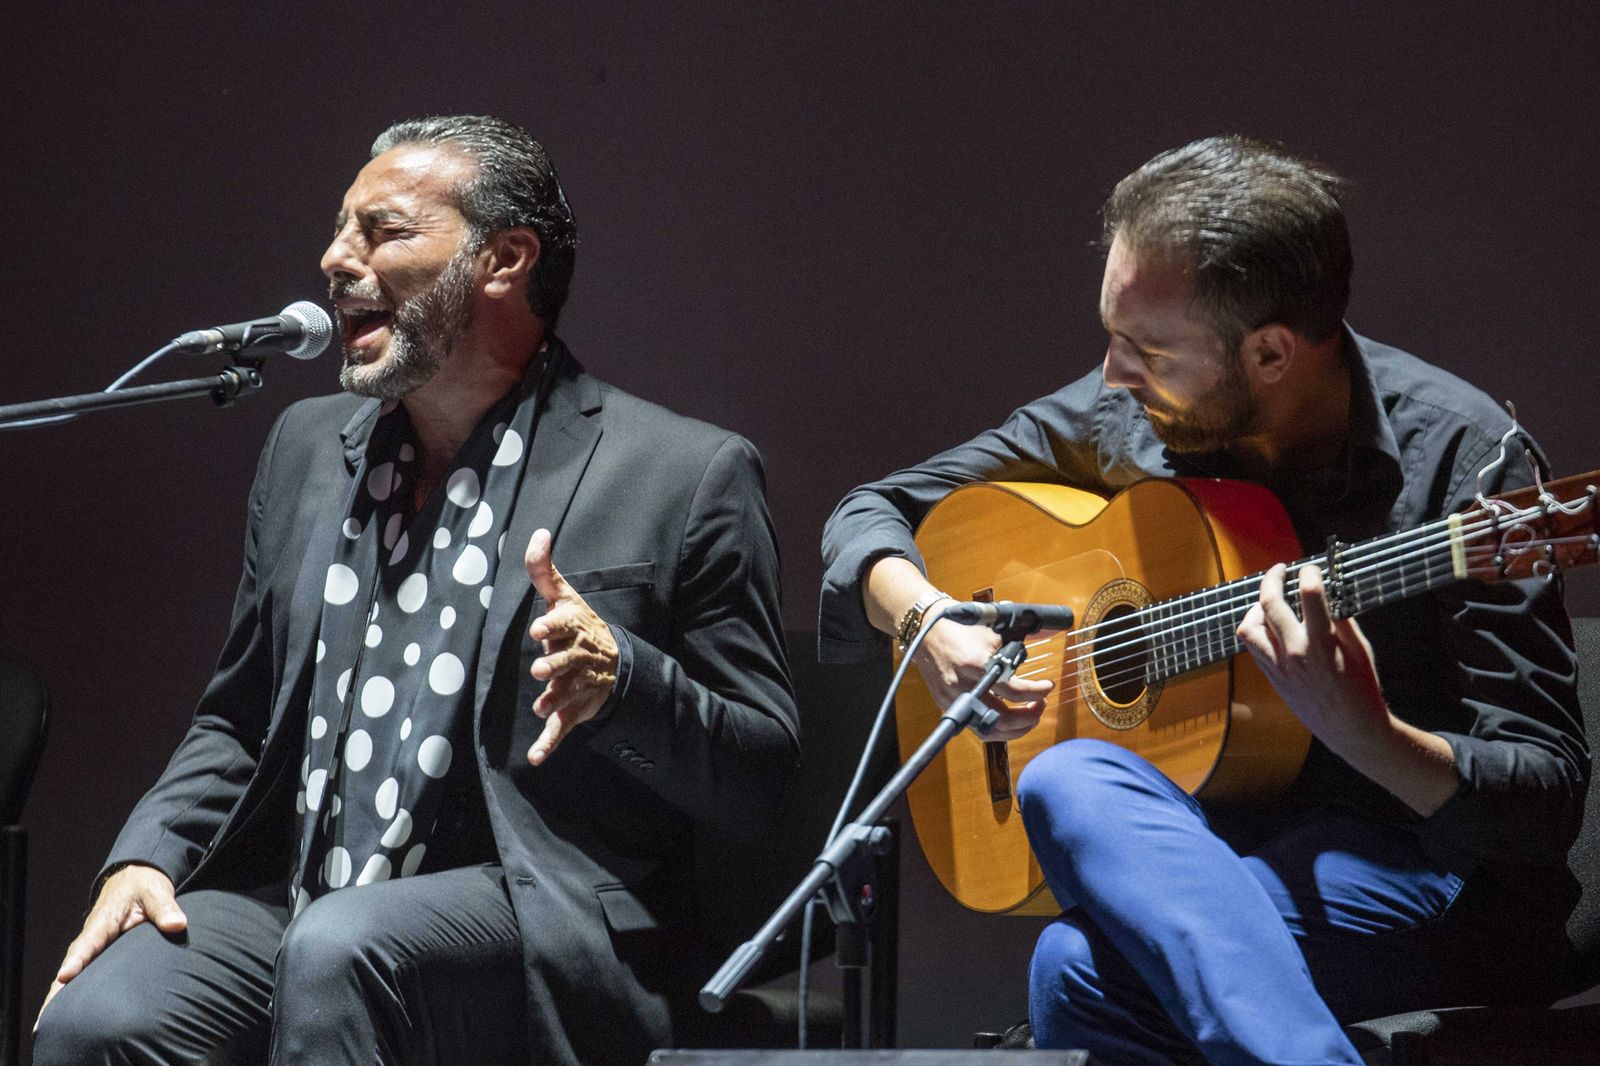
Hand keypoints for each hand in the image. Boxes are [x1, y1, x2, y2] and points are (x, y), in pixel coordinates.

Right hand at [38, 864, 184, 1025]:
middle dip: (60, 987)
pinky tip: (67, 1014)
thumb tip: (177, 925)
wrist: (134, 880)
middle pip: (74, 964)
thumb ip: (165, 908)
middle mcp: (94, 936)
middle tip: (49, 1012)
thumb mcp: (156, 891)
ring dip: (62, 995)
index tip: (66, 976)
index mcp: (104, 920)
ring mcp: (95, 947)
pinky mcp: (101, 954)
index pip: (88, 942)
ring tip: (49, 1023)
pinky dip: (74, 992)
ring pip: (76, 973)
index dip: (77, 959)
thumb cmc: (144, 886)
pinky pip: (86, 975)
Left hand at [524, 528, 619, 765]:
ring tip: (541, 707)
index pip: (565, 626)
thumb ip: (544, 569)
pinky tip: (536, 759)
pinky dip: (549, 744)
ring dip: (554, 701)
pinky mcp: (573, 709)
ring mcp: (577, 685)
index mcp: (575, 629)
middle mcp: (578, 658)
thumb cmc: (579, 626)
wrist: (613, 664)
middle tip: (541, 669)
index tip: (539, 629)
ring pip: (566, 694)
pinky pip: (562, 728)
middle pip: (566, 661)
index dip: (553, 627)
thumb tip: (539, 533)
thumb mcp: (564, 596)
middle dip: (555, 666)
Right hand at [913, 613, 1052, 741]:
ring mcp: (953, 699)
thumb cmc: (958, 630)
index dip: (1035, 691)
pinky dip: (997, 729)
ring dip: (1016, 729)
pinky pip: (976, 727)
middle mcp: (963, 685)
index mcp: (975, 664)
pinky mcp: (947, 705)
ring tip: (1029, 716)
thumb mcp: (990, 635)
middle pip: (1002, 718)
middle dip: (1028, 717)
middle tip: (1041, 705)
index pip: (1011, 689)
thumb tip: (1035, 658)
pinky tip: (1009, 721)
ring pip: (989, 731)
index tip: (1047, 687)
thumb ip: (1010, 653)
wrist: (925, 631)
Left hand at [1235, 562, 1388, 745]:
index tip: (1310, 568)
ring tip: (1269, 602)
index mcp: (1322, 644)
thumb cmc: (1362, 689)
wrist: (1351, 730)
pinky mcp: (1272, 678)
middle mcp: (1295, 653)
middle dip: (1273, 579)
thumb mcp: (1360, 650)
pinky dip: (1256, 630)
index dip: (1309, 574)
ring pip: (1249, 627)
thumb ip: (1342, 620)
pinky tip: (1268, 625)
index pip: (1309, 596)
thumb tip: (1329, 594)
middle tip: (1280, 570)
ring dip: (1256, 608)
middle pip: (1269, 604)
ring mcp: (1279, 667)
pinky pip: (1253, 647)